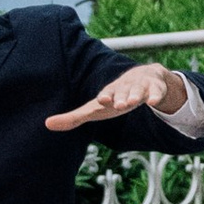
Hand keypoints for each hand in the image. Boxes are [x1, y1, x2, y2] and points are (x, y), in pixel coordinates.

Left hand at [47, 63, 191, 133]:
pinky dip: (155, 95)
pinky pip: (156, 92)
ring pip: (138, 90)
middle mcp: (123, 87)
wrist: (145, 79)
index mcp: (109, 92)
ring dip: (135, 95)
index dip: (105, 96)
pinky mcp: (155, 88)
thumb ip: (74, 118)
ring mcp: (140, 86)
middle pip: (122, 92)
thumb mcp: (96, 109)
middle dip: (120, 97)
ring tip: (133, 102)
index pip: (106, 94)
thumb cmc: (115, 98)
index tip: (102, 100)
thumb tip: (47, 124)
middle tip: (119, 104)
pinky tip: (153, 102)